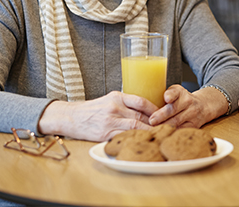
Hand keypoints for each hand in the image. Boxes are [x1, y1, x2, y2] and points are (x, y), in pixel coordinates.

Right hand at [38, 91, 157, 141]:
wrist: (71, 117)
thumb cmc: (93, 109)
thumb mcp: (110, 99)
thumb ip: (127, 103)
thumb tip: (148, 108)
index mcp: (117, 97)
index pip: (142, 101)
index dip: (155, 108)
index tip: (163, 114)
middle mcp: (115, 108)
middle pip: (141, 115)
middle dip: (155, 122)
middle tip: (167, 127)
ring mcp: (110, 121)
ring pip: (135, 127)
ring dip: (148, 131)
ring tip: (159, 134)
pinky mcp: (105, 134)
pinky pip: (124, 137)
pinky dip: (135, 139)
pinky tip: (143, 141)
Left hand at [149, 85, 224, 128]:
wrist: (203, 106)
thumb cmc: (182, 99)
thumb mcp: (175, 92)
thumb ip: (164, 95)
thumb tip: (144, 102)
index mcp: (181, 92)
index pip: (175, 92)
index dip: (170, 95)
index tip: (166, 99)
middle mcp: (188, 102)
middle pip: (174, 109)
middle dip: (162, 116)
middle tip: (152, 120)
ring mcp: (192, 114)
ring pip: (177, 122)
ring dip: (164, 126)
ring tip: (153, 129)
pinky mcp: (193, 126)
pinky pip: (180, 131)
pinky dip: (170, 133)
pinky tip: (161, 135)